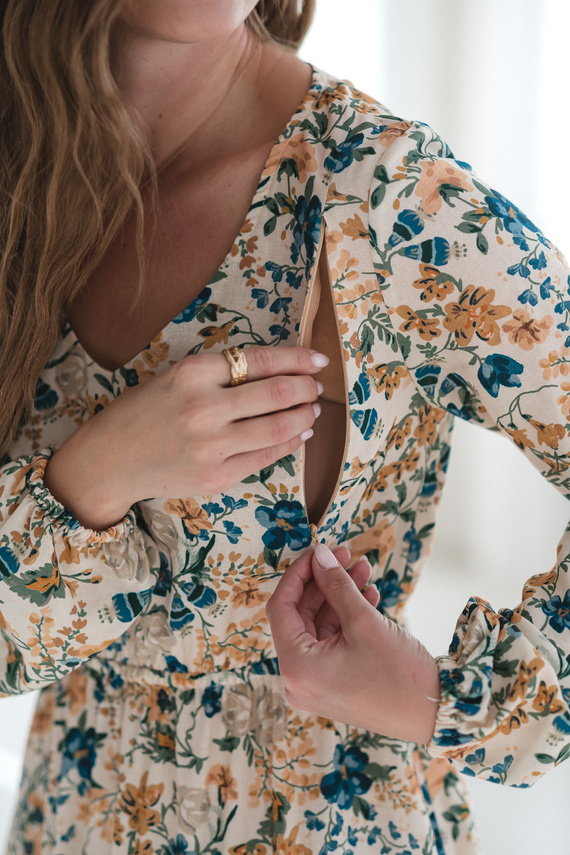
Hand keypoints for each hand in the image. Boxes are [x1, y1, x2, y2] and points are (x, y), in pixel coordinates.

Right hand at [43, 346, 324, 528]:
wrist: (110, 460)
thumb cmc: (143, 413)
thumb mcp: (174, 378)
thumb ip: (219, 373)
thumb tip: (279, 370)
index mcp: (191, 374)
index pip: (259, 359)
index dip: (297, 359)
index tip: (318, 360)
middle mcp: (204, 407)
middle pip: (277, 392)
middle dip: (306, 388)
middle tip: (316, 387)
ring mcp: (212, 446)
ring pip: (279, 426)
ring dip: (305, 415)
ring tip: (312, 409)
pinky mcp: (216, 477)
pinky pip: (266, 457)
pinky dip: (289, 443)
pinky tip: (298, 434)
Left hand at [266, 543, 440, 744]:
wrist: (434, 715)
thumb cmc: (398, 674)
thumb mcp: (364, 621)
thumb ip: (336, 584)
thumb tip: (320, 555)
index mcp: (296, 668)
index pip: (281, 609)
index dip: (298, 575)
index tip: (318, 551)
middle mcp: (298, 679)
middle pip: (299, 616)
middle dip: (324, 582)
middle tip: (345, 554)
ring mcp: (316, 684)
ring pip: (318, 626)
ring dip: (339, 595)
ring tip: (363, 568)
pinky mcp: (334, 683)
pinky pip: (331, 642)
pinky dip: (346, 617)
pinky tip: (368, 594)